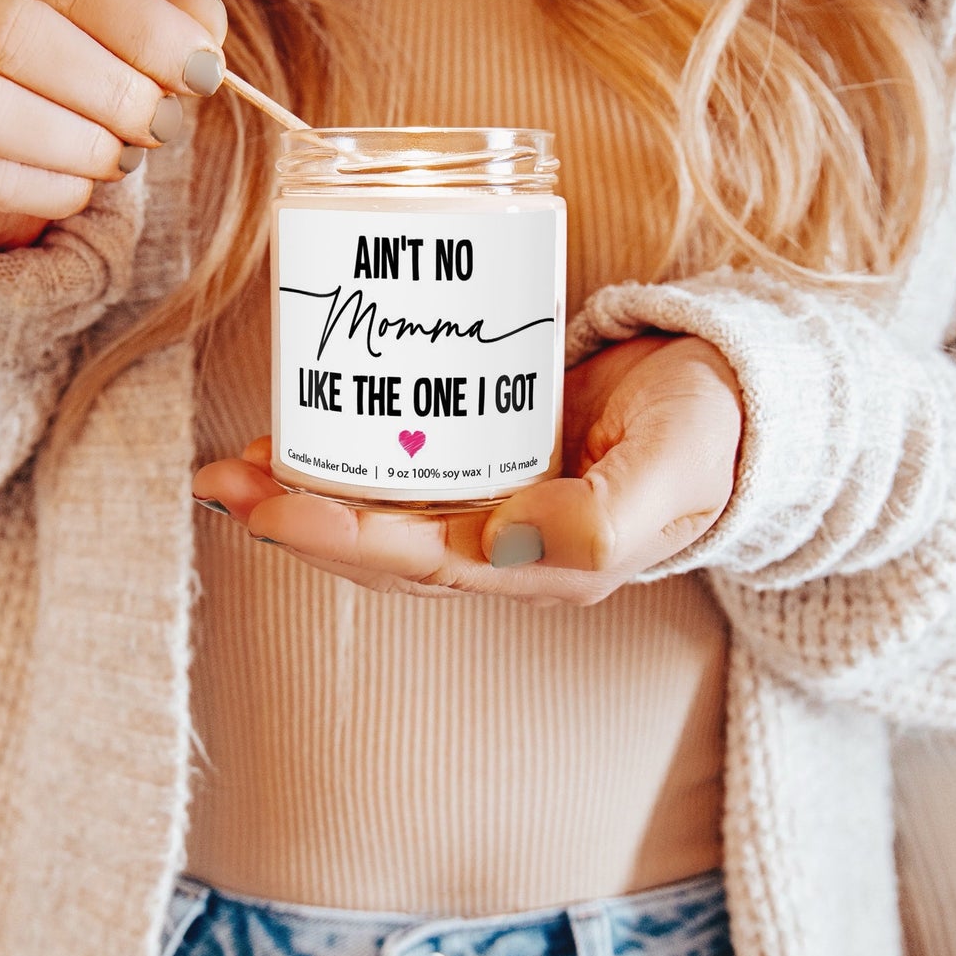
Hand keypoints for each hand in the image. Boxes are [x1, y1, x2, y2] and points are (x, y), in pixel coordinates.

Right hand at [0, 0, 227, 249]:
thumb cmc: (58, 84)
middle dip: (108, 87)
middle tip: (160, 124)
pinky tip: (80, 189)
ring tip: (121, 158)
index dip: (144, 27)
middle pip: (14, 35)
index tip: (203, 72)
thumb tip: (206, 22)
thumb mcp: (113, 42)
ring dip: (75, 140)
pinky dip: (48, 188)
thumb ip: (161, 25)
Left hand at [192, 334, 743, 604]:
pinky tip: (300, 431)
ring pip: (382, 512)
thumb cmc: (711, 429)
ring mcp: (494, 504)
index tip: (277, 506)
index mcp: (551, 565)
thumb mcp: (674, 467)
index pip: (427, 567)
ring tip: (234, 467)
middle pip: (383, 548)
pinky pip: (403, 467)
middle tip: (223, 484)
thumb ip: (606, 515)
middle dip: (297, 522)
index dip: (347, 541)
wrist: (732, 388)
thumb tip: (508, 542)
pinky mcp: (487, 455)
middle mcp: (509, 547)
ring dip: (304, 494)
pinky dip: (346, 455)